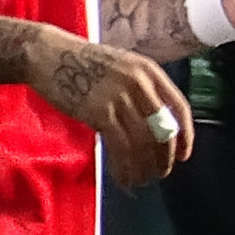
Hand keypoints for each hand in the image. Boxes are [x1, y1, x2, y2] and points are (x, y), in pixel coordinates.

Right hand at [28, 28, 194, 186]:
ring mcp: (120, 97)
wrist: (48, 55)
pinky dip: (124, 167)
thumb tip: (156, 129)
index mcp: (150, 71)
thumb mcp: (123, 67)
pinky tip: (123, 177)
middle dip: (165, 157)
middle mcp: (140, 83)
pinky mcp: (100, 112)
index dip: (186, 135)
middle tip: (161, 173)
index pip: (179, 107)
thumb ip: (142, 92)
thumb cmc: (84, 62)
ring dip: (144, 167)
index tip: (184, 155)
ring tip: (140, 179)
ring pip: (144, 142)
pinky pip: (120, 147)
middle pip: (164, 129)